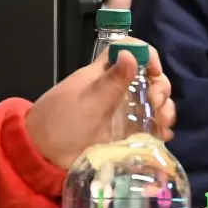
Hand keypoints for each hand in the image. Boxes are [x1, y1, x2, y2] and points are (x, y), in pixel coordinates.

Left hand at [27, 42, 175, 166]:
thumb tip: (131, 53)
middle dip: (160, 87)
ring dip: (164, 108)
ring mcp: (122, 112)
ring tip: (163, 123)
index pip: (128, 50)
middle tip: (154, 103)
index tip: (154, 70)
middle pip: (148, 78)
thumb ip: (110, 82)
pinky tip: (163, 134)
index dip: (146, 54)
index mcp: (103, 74)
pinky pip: (149, 126)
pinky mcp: (125, 134)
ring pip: (153, 102)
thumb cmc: (60, 124)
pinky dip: (160, 127)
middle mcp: (116, 90)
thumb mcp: (86, 102)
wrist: (43, 157)